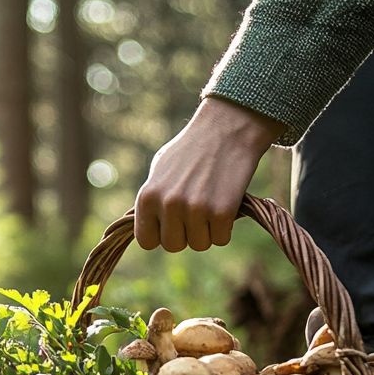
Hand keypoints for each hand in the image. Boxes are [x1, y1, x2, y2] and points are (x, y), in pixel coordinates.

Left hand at [134, 96, 284, 251]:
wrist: (227, 128)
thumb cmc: (191, 149)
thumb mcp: (159, 171)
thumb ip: (152, 200)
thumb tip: (148, 227)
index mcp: (147, 197)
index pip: (146, 241)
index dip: (161, 235)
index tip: (173, 224)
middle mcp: (168, 205)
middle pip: (173, 246)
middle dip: (185, 234)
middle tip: (196, 214)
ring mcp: (195, 209)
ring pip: (199, 245)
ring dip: (208, 231)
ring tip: (212, 205)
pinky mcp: (222, 212)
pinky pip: (221, 239)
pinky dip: (226, 228)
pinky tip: (226, 206)